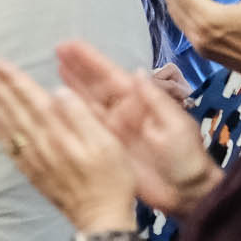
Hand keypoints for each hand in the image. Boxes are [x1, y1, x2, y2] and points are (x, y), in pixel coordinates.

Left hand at [0, 59, 139, 232]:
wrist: (101, 220)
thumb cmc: (112, 179)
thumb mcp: (107, 144)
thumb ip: (81, 116)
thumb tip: (57, 92)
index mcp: (58, 133)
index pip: (30, 98)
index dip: (11, 79)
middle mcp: (41, 144)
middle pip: (14, 110)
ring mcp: (34, 159)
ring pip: (8, 126)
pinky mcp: (33, 172)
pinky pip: (10, 147)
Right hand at [57, 41, 222, 218]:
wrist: (186, 194)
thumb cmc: (186, 158)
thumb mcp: (175, 126)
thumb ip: (156, 100)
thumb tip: (137, 71)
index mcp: (142, 103)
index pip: (111, 76)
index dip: (91, 61)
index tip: (70, 46)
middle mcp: (124, 112)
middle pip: (96, 86)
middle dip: (78, 68)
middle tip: (56, 50)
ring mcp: (114, 130)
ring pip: (87, 103)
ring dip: (72, 87)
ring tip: (54, 69)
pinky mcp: (107, 148)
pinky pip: (85, 128)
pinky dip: (71, 116)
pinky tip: (57, 107)